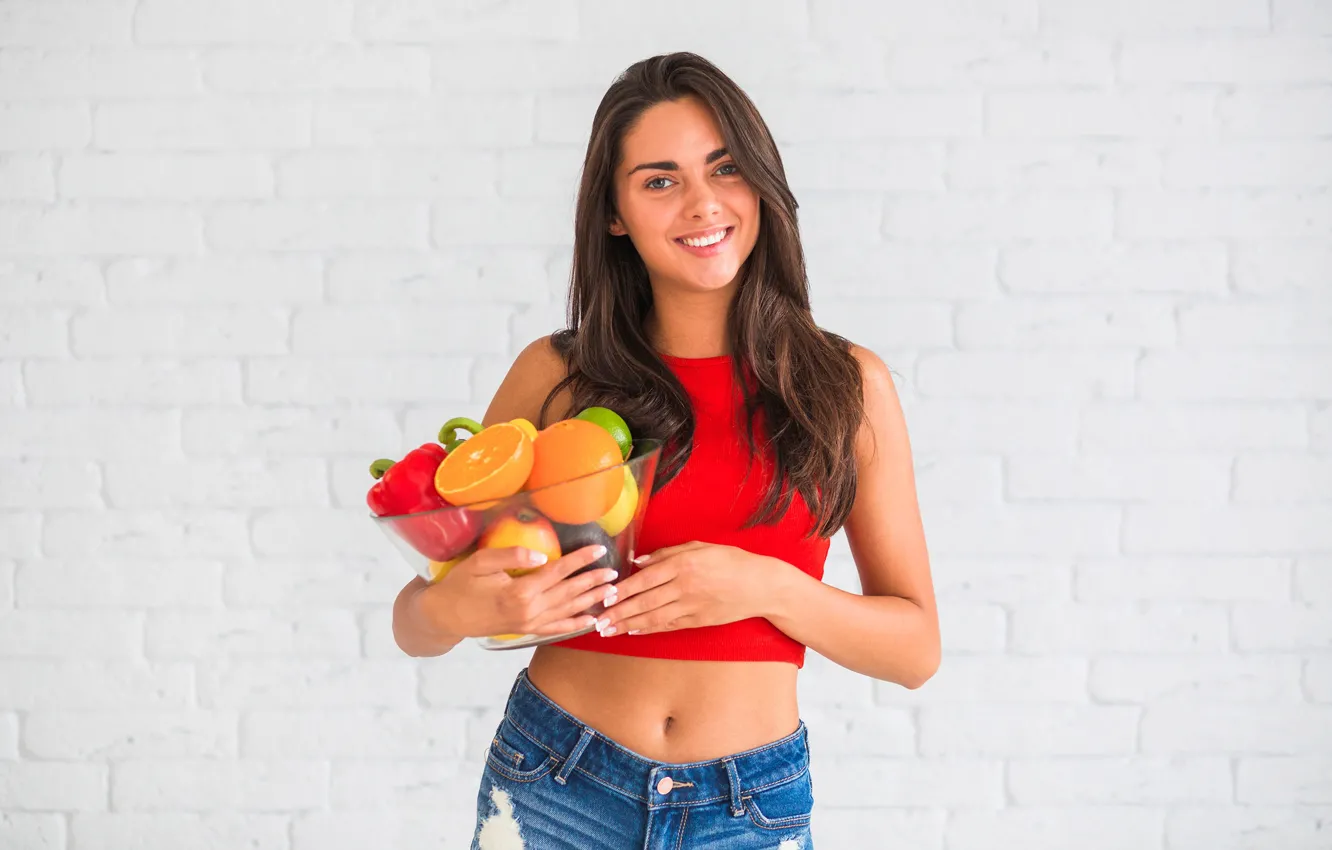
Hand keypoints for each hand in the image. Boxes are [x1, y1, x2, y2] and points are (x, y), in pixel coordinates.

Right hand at [413, 544, 617, 638]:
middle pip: (569, 592)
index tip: (599, 548)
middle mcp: (529, 610)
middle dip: (593, 581)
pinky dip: (575, 625)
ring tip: (611, 592)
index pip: (558, 571)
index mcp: (520, 590)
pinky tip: (590, 621)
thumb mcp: (480, 562)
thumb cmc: (460, 584)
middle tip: (615, 572)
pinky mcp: (525, 631)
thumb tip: (543, 556)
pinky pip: (556, 630)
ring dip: (590, 601)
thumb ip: (512, 555)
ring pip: (567, 611)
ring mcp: (528, 624)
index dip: (580, 559)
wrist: (445, 615)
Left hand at [594, 541, 770, 636]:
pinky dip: (649, 628)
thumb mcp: (699, 547)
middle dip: (618, 611)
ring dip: (628, 624)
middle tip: (597, 620)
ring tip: (608, 630)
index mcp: (683, 564)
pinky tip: (634, 630)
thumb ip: (667, 553)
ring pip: (653, 617)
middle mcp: (685, 586)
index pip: (645, 579)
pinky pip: (668, 625)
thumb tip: (639, 562)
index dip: (622, 589)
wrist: (760, 585)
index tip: (604, 596)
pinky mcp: (698, 620)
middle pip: (644, 601)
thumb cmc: (730, 561)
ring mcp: (691, 606)